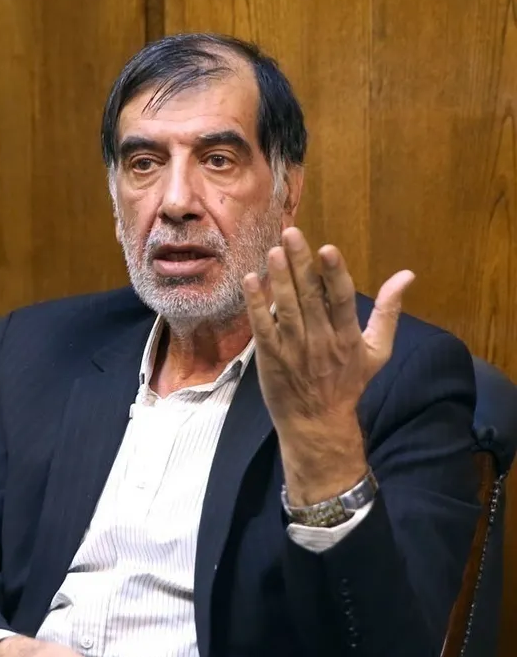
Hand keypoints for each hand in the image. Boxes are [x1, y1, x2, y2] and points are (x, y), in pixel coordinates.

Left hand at [241, 227, 410, 503]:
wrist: (317, 422)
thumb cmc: (347, 384)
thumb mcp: (378, 351)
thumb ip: (389, 312)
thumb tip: (407, 275)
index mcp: (348, 336)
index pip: (341, 299)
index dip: (334, 273)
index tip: (327, 249)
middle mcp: (321, 340)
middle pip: (310, 296)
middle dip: (300, 264)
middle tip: (291, 233)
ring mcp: (293, 348)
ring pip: (285, 307)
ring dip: (278, 278)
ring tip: (274, 251)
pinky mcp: (270, 355)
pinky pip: (262, 325)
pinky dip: (256, 303)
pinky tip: (250, 281)